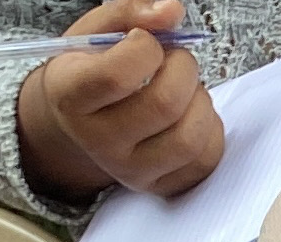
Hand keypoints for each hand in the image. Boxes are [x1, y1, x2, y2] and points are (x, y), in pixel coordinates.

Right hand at [15, 0, 223, 199]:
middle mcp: (98, 141)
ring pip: (189, 138)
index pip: (117, 76)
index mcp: (71, 97)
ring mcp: (130, 170)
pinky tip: (191, 113)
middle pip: (164, 105)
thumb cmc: (89, 72)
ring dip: (201, 100)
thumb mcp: (95, 34)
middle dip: (183, 68)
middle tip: (174, 59)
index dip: (145, 47)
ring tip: (184, 88)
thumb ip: (130, 13)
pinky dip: (210, 129)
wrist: (77, 125)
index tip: (143, 41)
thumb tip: (172, 10)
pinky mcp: (159, 186)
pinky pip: (205, 160)